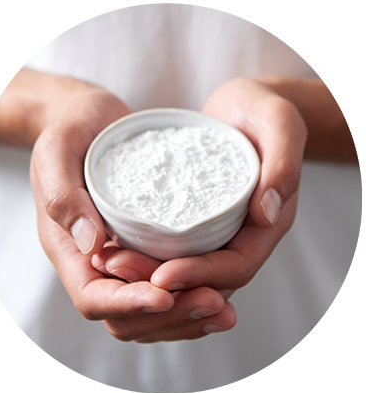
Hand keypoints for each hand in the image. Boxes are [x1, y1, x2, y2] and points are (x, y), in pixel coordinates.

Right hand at [30, 76, 236, 341]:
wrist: (90, 123)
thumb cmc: (69, 133)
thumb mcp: (57, 152)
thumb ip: (63, 196)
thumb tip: (91, 244)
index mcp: (70, 248)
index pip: (93, 296)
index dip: (128, 303)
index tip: (164, 295)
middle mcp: (98, 261)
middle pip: (127, 315)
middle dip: (169, 317)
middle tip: (213, 304)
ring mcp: (124, 256)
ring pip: (151, 309)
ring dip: (187, 316)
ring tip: (224, 310)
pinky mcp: (147, 245)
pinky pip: (167, 284)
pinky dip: (192, 294)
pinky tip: (221, 288)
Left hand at [99, 77, 306, 341]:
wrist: (245, 108)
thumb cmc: (263, 110)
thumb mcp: (279, 122)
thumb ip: (282, 163)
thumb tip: (267, 214)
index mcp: (267, 223)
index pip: (237, 265)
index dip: (201, 275)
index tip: (163, 276)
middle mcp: (243, 235)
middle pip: (208, 280)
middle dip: (166, 284)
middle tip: (120, 269)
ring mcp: (219, 229)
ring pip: (188, 271)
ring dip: (150, 275)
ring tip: (111, 262)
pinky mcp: (196, 219)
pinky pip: (175, 249)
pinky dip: (148, 256)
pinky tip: (118, 246)